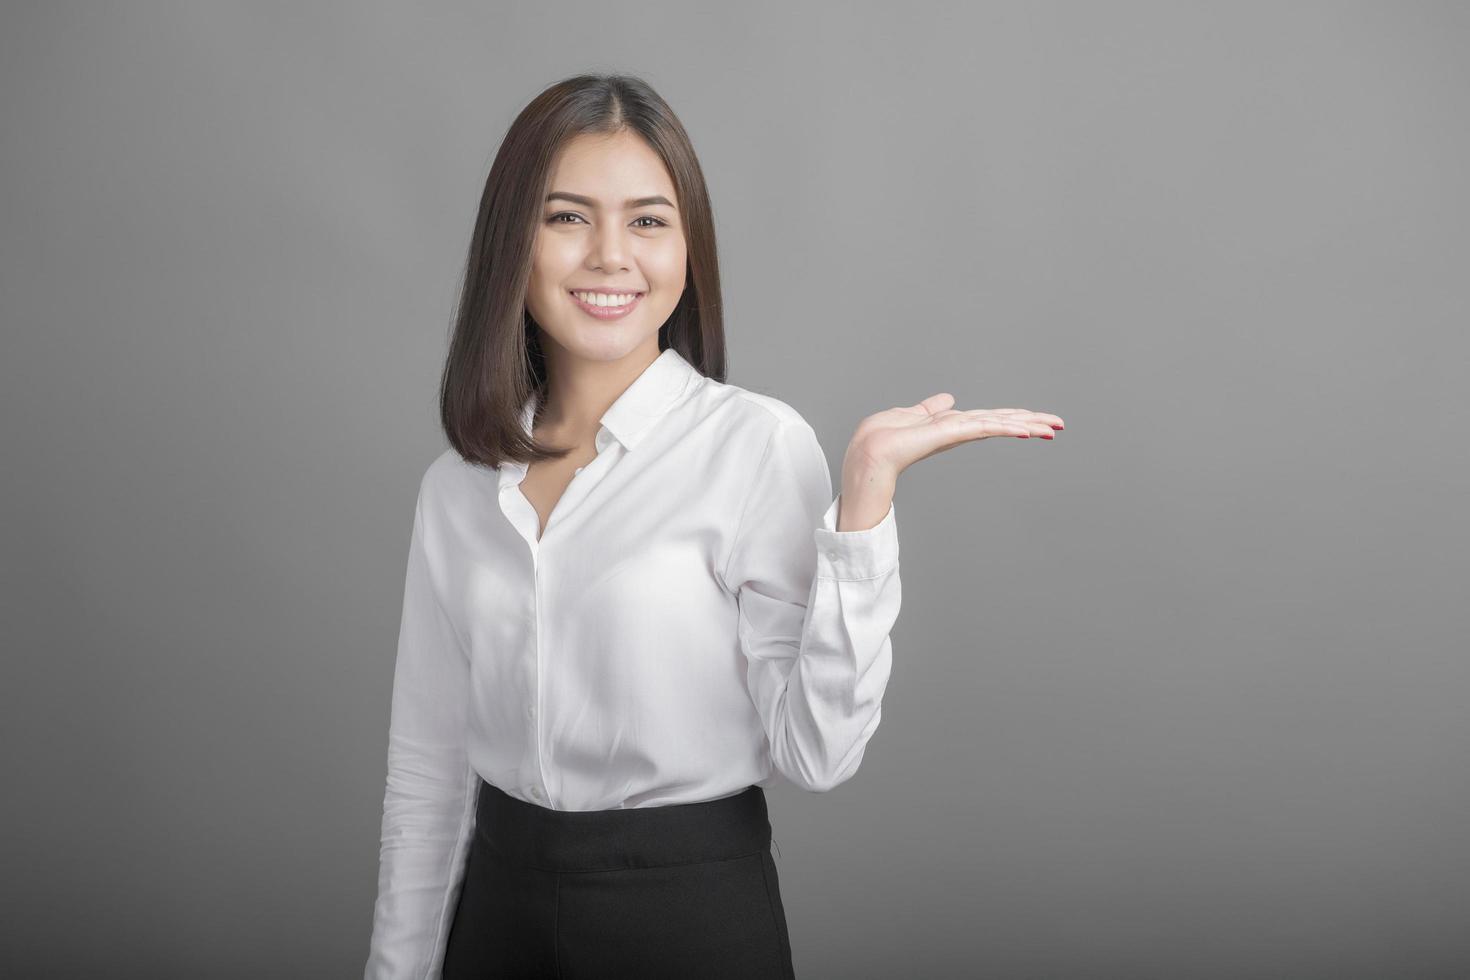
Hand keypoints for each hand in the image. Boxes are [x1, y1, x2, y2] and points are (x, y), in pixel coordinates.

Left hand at [844, 393, 1064, 484]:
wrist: (866, 455)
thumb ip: (930, 410)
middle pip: (998, 421)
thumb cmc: (879, 440)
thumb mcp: (908, 417)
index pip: (987, 419)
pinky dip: (1001, 426)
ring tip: (1052, 428)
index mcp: (949, 427)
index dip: (1013, 417)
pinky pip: (979, 427)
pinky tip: (1023, 429)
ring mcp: (953, 435)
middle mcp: (955, 431)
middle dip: (1029, 422)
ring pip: (995, 425)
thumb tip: (949, 400)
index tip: (1040, 421)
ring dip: (1024, 425)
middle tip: (1060, 425)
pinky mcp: (946, 436)